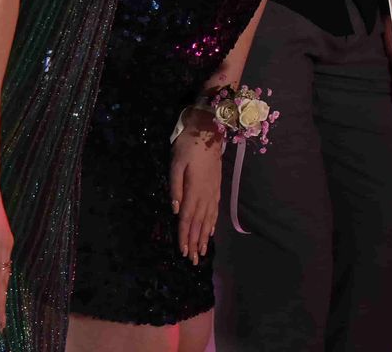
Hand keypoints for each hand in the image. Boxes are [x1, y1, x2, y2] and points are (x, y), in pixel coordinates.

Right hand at [0, 175, 12, 329]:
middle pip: (4, 282)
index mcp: (2, 243)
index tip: (0, 310)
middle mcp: (6, 246)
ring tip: (0, 319)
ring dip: (0, 301)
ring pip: (2, 280)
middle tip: (2, 325)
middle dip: (2, 304)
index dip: (0, 293)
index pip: (1, 274)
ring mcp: (3, 244)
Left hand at [170, 111, 222, 263]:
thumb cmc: (189, 146)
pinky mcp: (216, 187)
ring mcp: (213, 191)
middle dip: (196, 242)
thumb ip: (175, 187)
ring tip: (202, 252)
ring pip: (208, 219)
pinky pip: (215, 210)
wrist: (209, 131)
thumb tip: (176, 210)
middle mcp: (206, 194)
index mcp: (194, 189)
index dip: (185, 236)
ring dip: (204, 236)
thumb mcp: (176, 164)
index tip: (183, 252)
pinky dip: (212, 223)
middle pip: (200, 223)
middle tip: (194, 261)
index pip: (188, 218)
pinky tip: (210, 231)